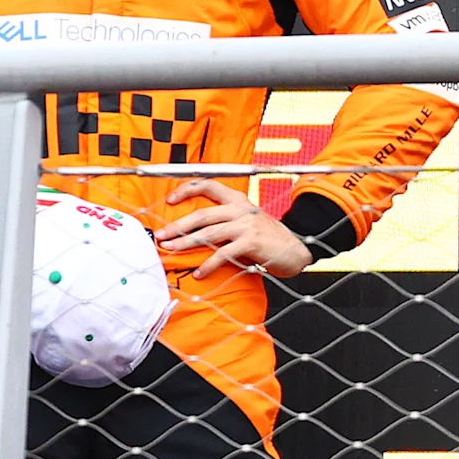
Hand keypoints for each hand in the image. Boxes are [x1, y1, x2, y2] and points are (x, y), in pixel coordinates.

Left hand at [155, 178, 309, 277]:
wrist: (297, 251)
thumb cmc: (269, 239)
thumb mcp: (248, 222)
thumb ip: (226, 221)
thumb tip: (194, 230)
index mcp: (238, 201)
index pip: (209, 186)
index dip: (187, 190)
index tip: (170, 200)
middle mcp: (241, 210)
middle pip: (203, 214)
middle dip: (177, 226)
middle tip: (160, 236)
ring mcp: (247, 225)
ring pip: (208, 233)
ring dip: (185, 243)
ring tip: (170, 251)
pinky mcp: (252, 243)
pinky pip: (223, 253)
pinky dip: (208, 264)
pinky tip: (199, 272)